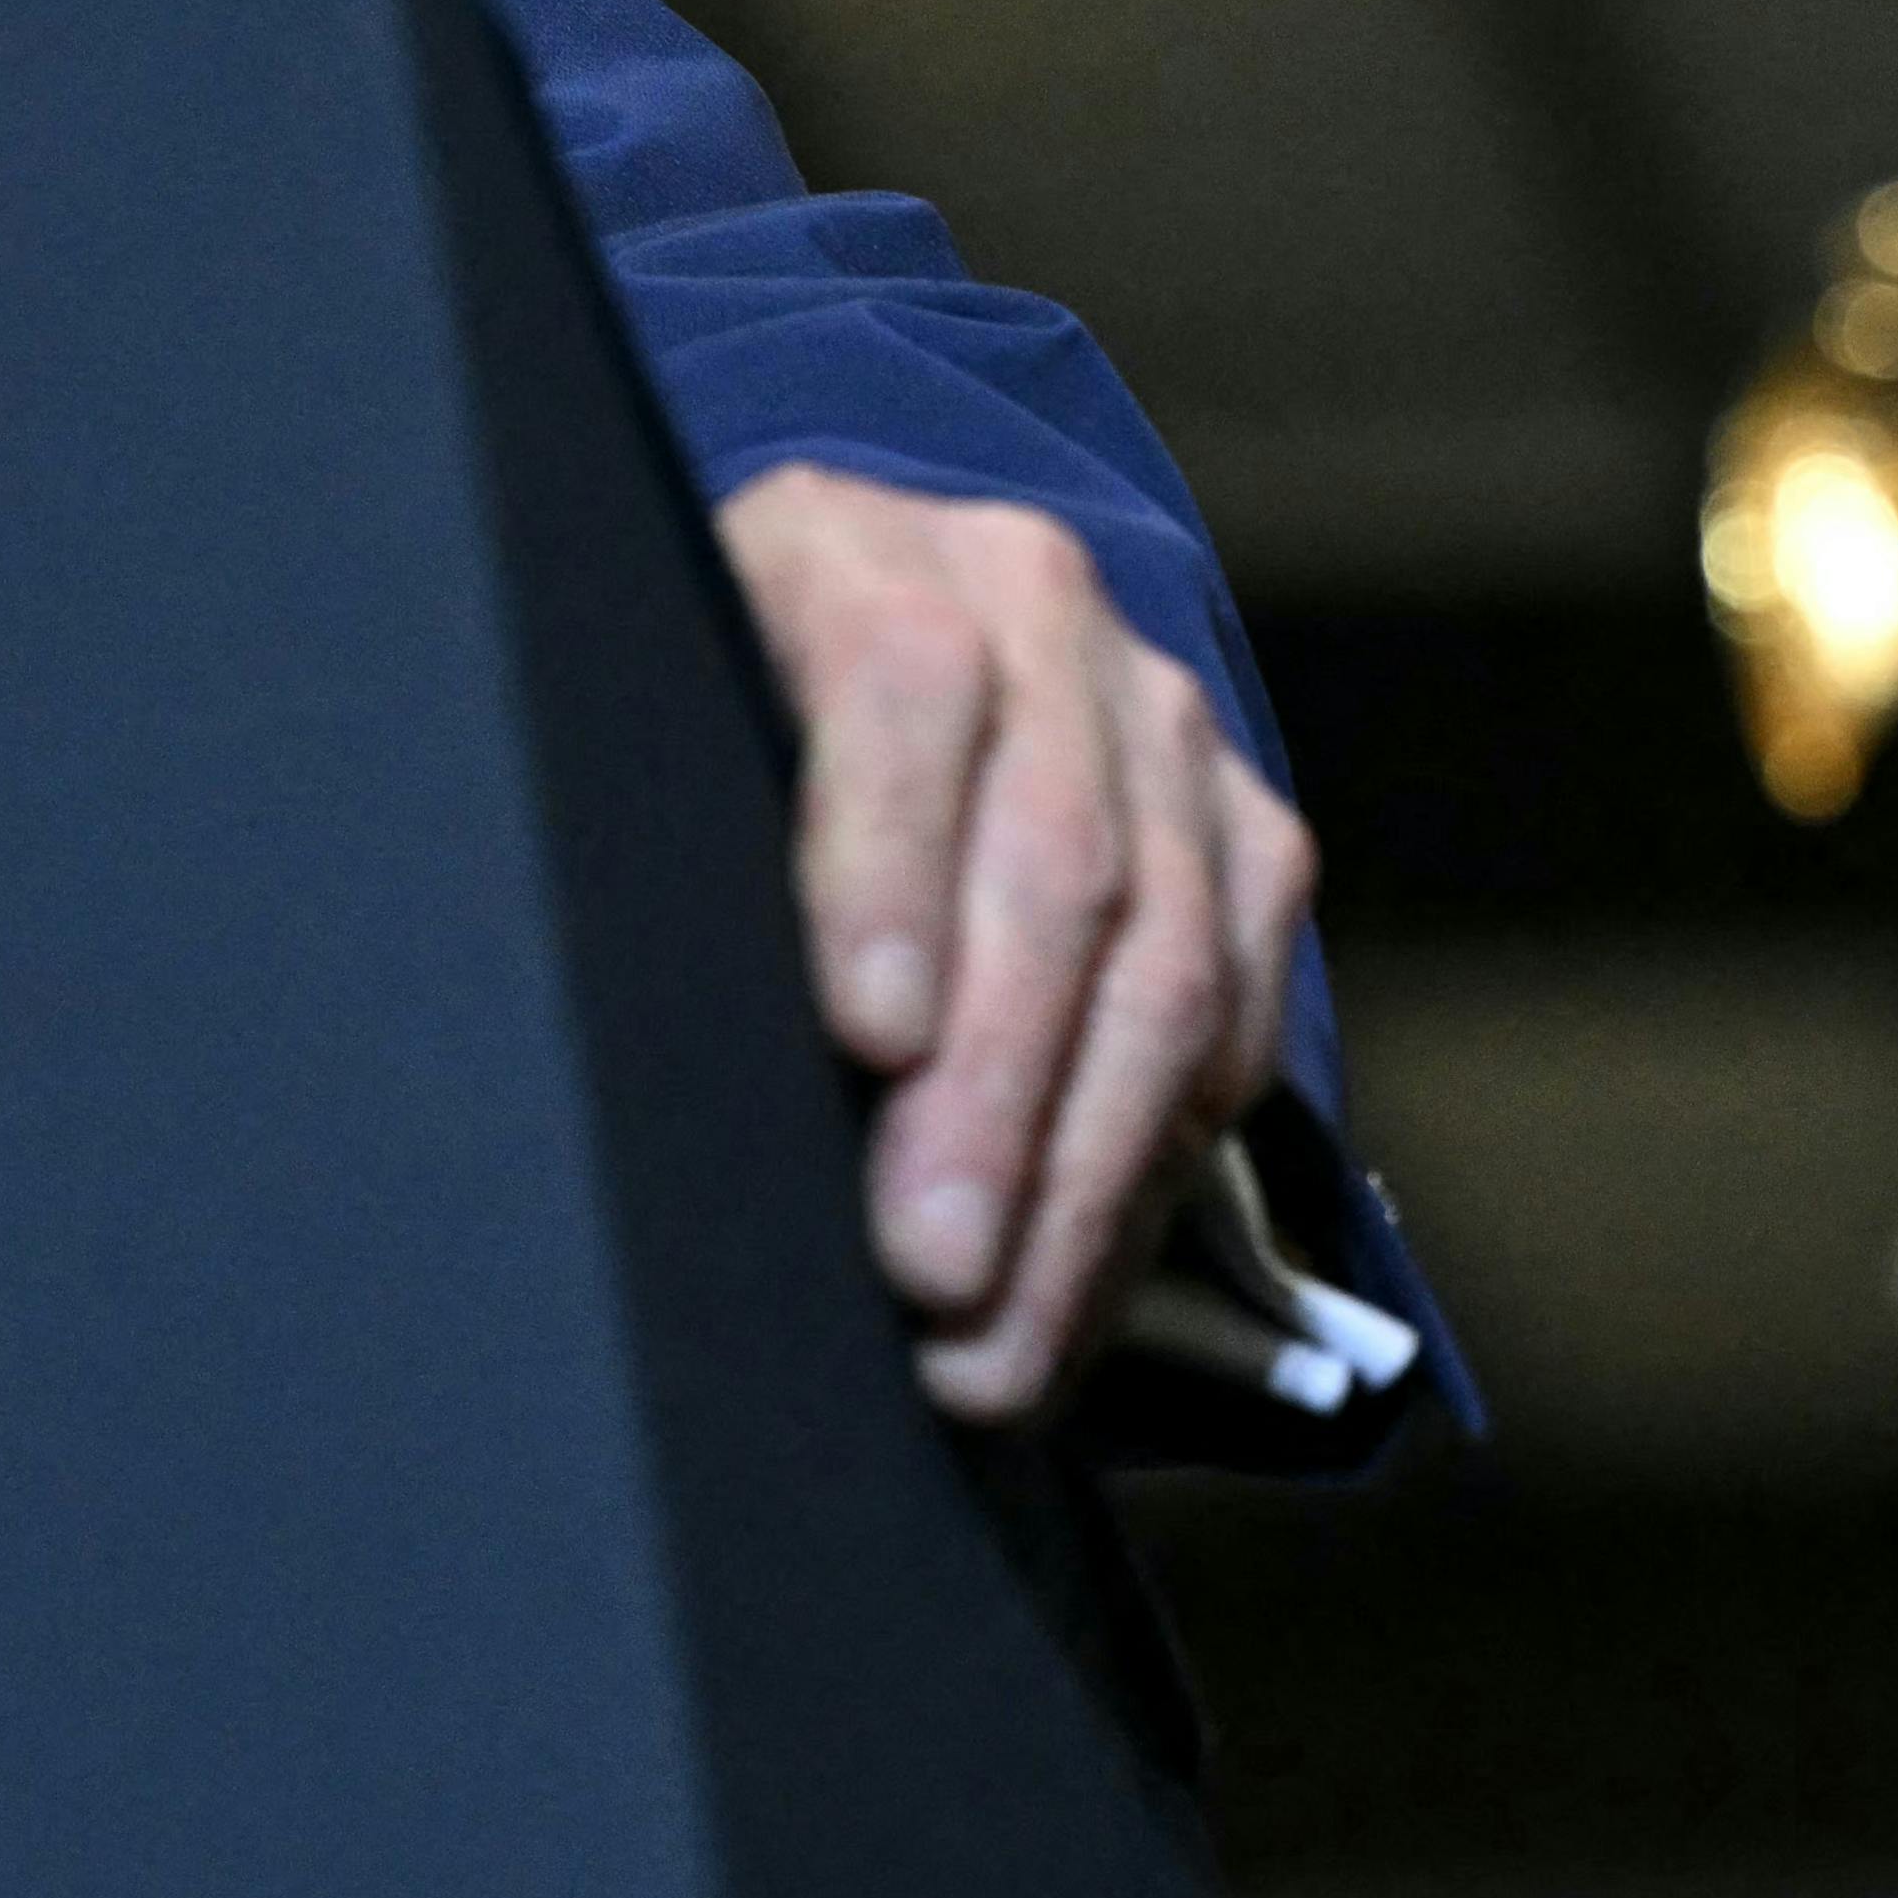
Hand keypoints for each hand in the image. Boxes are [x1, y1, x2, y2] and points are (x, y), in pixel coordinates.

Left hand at [710, 468, 1316, 1422]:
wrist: (862, 627)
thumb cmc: (702, 715)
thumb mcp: (650, 718)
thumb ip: (670, 832)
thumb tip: (662, 1057)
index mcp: (852, 551)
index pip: (901, 687)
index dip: (884, 864)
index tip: (864, 1037)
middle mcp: (1033, 604)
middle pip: (1053, 859)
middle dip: (992, 1095)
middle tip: (928, 1270)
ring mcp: (1159, 716)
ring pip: (1165, 961)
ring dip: (1079, 1178)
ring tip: (990, 1346)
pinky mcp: (1246, 831)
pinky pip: (1234, 1018)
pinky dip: (1148, 1175)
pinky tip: (1066, 1290)